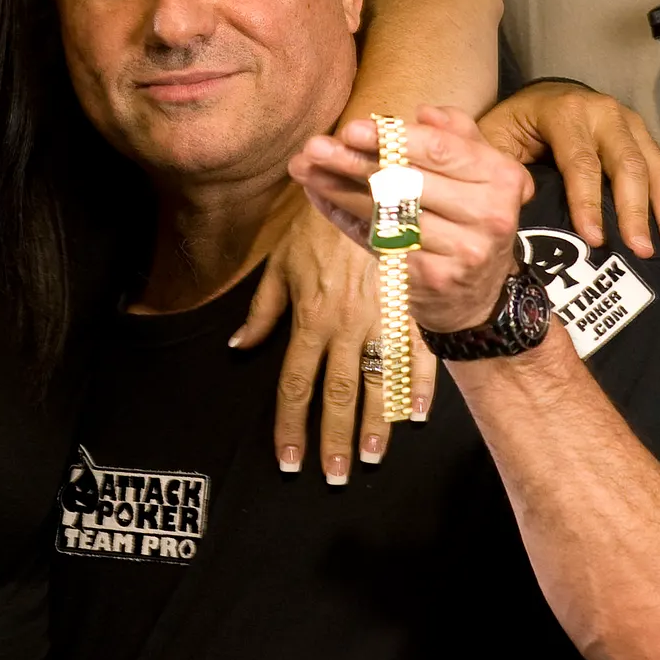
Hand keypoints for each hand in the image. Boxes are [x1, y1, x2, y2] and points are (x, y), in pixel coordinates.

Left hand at [231, 194, 436, 482]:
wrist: (363, 186)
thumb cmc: (317, 224)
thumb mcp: (279, 264)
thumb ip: (262, 311)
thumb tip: (240, 347)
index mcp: (310, 318)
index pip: (294, 384)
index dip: (290, 426)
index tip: (290, 459)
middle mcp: (345, 325)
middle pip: (337, 394)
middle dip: (334, 438)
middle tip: (334, 474)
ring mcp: (381, 317)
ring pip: (377, 381)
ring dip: (376, 424)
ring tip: (372, 457)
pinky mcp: (410, 306)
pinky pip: (417, 352)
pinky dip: (418, 385)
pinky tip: (417, 414)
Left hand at [289, 106, 532, 332]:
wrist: (479, 295)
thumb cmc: (469, 218)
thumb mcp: (477, 172)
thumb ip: (455, 136)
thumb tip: (422, 112)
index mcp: (502, 177)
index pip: (441, 150)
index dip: (392, 138)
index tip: (350, 128)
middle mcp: (489, 214)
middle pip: (409, 182)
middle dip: (354, 162)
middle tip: (314, 147)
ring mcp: (462, 251)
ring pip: (388, 213)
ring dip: (339, 189)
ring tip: (305, 169)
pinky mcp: (433, 278)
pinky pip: (378, 241)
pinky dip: (345, 218)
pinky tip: (320, 198)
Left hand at [480, 79, 659, 264]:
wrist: (539, 98)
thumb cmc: (515, 126)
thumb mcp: (495, 138)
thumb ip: (502, 167)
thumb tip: (522, 202)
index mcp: (565, 112)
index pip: (580, 162)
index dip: (588, 203)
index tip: (595, 240)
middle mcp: (604, 113)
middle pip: (627, 165)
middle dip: (635, 212)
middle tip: (643, 251)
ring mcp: (629, 123)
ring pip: (656, 169)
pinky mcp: (644, 136)